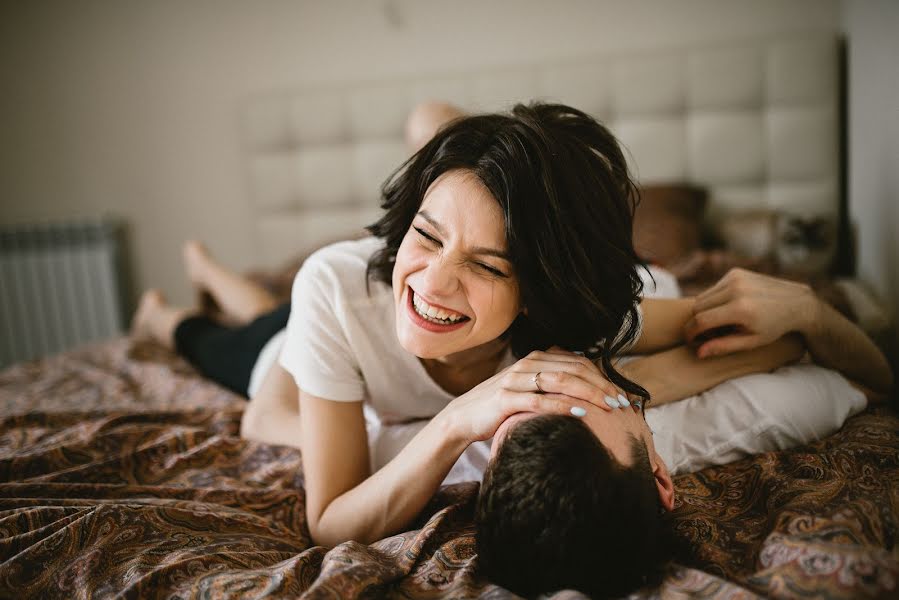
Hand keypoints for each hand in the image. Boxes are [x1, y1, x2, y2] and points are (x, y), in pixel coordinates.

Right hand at [443, 347, 627, 442]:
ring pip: (560, 381)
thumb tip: (587, 386)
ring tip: (608, 407)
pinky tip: (581, 413)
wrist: (465, 416)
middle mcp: (528, 364)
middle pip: (574, 370)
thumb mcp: (529, 387)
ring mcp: (515, 380)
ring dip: (589, 394)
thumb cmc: (503, 405)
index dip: (603, 378)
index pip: (579, 363)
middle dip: (602, 386)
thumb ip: (553, 382)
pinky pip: (539, 401)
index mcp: (536, 358)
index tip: (621, 396)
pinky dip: (563, 406)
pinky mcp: (506, 398)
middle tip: (621, 403)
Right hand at [684, 268, 816, 357]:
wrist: (797, 303)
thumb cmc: (774, 327)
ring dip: (703, 311)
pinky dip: (713, 300)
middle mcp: (737, 290)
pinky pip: (713, 289)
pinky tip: (726, 310)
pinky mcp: (735, 272)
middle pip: (698, 307)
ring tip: (717, 324)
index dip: (690, 332)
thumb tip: (698, 352)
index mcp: (741, 309)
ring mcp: (736, 278)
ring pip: (702, 296)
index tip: (690, 340)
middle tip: (705, 334)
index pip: (701, 320)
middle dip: (696, 322)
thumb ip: (723, 346)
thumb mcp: (751, 341)